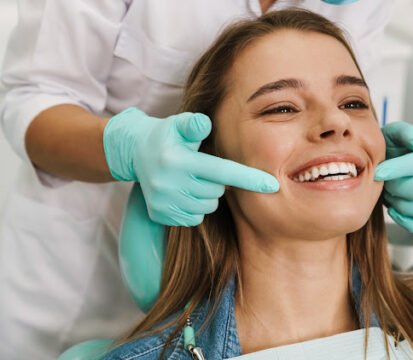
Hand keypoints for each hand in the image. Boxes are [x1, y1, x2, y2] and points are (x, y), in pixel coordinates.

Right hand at [103, 107, 278, 225]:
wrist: (135, 153)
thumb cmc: (167, 135)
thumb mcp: (178, 124)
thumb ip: (194, 124)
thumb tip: (205, 123)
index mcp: (178, 161)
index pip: (222, 172)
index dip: (249, 179)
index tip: (273, 185)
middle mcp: (169, 184)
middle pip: (217, 191)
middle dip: (217, 181)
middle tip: (201, 167)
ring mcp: (164, 202)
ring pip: (208, 206)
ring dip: (206, 194)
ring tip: (191, 178)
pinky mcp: (160, 215)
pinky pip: (194, 218)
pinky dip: (195, 207)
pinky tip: (183, 192)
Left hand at [375, 122, 412, 232]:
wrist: (383, 163)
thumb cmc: (389, 149)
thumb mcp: (393, 134)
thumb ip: (405, 133)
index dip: (395, 169)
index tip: (377, 172)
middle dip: (396, 188)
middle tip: (384, 183)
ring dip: (403, 206)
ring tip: (390, 196)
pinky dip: (408, 221)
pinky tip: (394, 210)